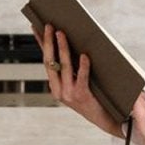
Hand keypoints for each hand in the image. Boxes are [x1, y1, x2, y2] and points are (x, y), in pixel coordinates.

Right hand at [35, 23, 126, 140]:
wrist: (108, 119)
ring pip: (63, 66)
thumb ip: (75, 66)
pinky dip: (83, 66)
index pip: (46, 60)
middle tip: (49, 25)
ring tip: (62, 33)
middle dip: (49, 42)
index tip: (36, 26)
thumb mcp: (80, 82)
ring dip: (62, 48)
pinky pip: (81, 77)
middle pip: (50, 61)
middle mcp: (58, 90)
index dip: (40, 43)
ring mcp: (68, 94)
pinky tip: (84, 55)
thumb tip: (74, 40)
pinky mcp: (81, 96)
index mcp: (56, 85)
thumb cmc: (97, 95)